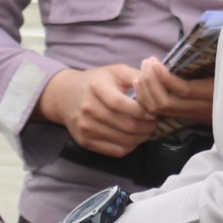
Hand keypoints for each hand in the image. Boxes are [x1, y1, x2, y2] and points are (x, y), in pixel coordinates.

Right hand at [38, 65, 154, 153]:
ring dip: (142, 138)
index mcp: (96, 88)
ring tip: (148, 130)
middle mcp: (88, 109)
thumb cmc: (96, 81)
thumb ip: (137, 75)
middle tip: (155, 123)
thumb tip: (157, 86)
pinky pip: (115, 151)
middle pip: (126, 125)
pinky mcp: (85, 141)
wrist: (65, 95)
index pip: (121, 104)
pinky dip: (130, 147)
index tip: (154, 112)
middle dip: (147, 126)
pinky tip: (134, 138)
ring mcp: (85, 127)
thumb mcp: (115, 71)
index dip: (141, 111)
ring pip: (124, 140)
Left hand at [133, 58, 214, 127]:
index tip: (155, 62)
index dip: (165, 77)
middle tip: (147, 62)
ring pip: (160, 110)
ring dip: (146, 90)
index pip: (183, 91)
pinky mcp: (186, 118)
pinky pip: (160, 112)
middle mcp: (201, 109)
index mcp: (214, 95)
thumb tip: (201, 37)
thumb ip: (214, 57)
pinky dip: (147, 99)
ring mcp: (192, 116)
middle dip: (151, 82)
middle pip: (166, 103)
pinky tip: (141, 84)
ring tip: (142, 70)